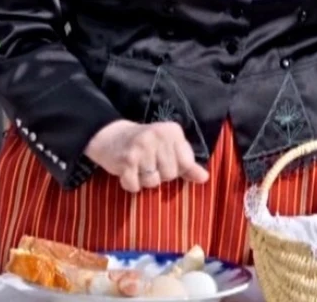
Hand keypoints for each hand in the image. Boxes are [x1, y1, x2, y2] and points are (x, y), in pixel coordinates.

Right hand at [84, 120, 209, 192]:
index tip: (164, 160)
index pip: (186, 164)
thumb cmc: (145, 145)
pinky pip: (135, 186)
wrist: (111, 137)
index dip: (176, 169)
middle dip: (159, 175)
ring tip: (138, 167)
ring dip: (144, 181)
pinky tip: (127, 172)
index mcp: (172, 131)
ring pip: (153, 182)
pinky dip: (130, 184)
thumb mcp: (168, 148)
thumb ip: (187, 164)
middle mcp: (157, 136)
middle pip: (170, 175)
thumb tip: (205, 178)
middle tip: (148, 163)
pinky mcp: (126, 160)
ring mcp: (141, 148)